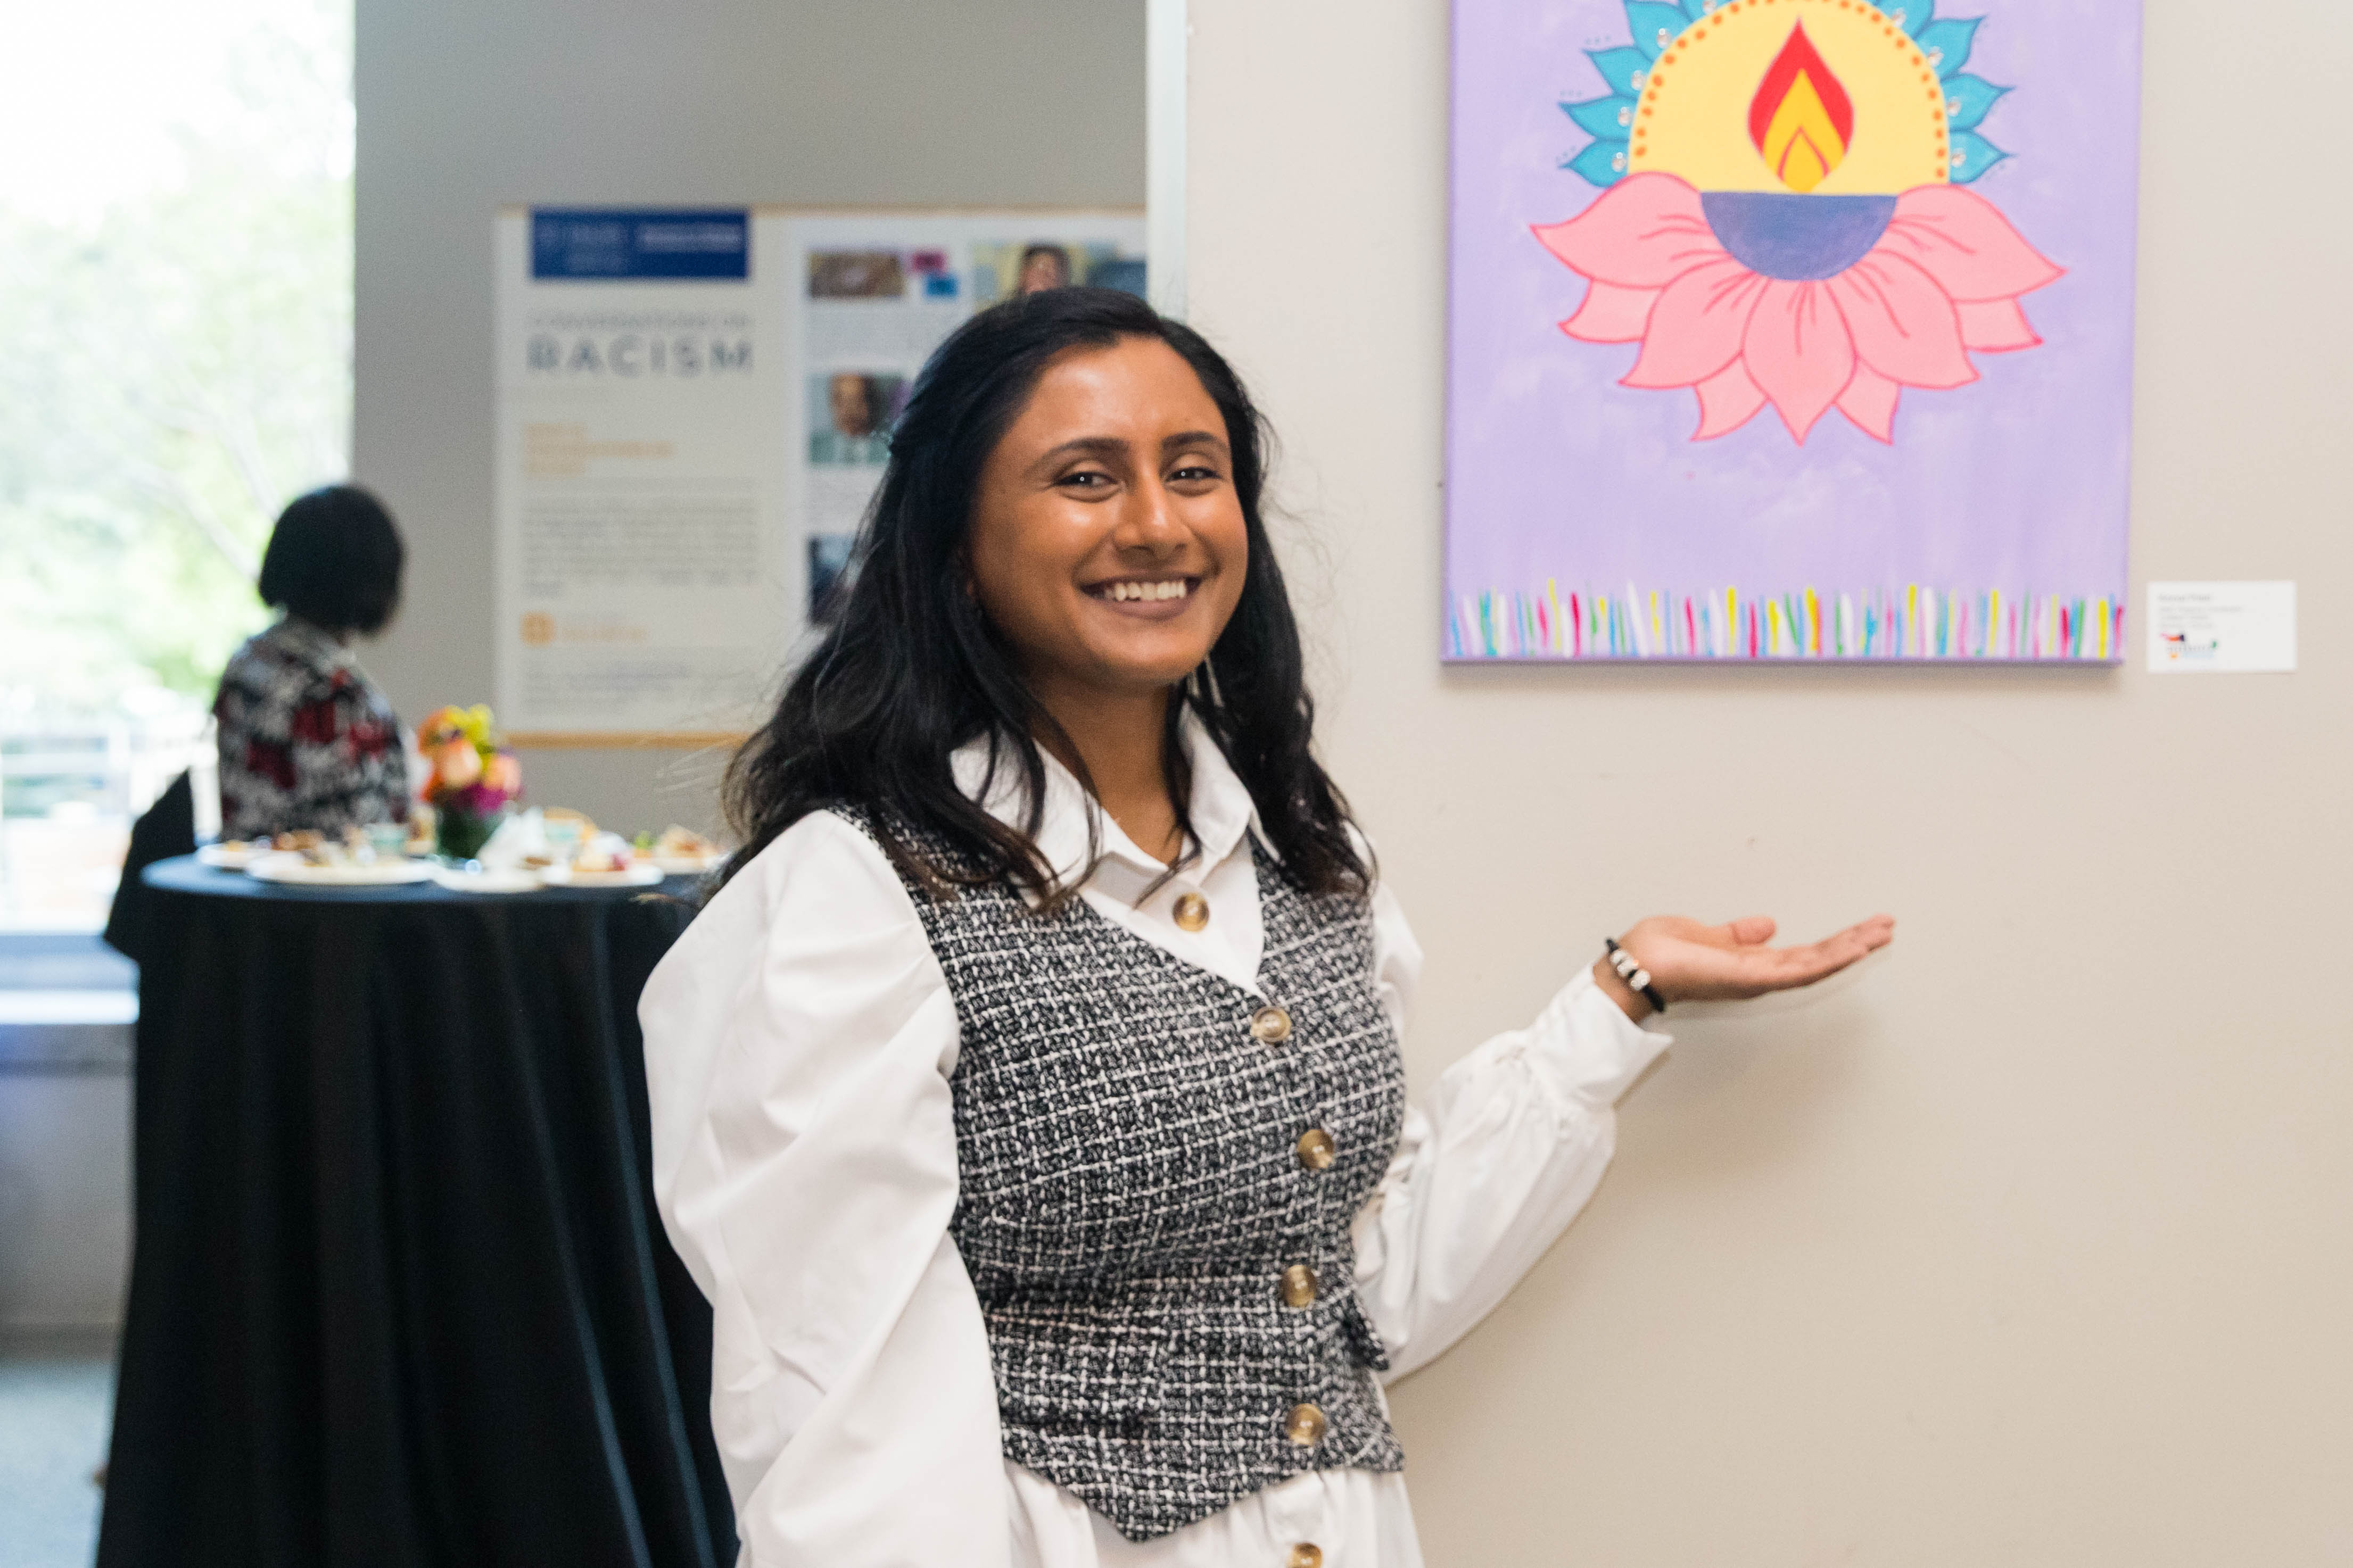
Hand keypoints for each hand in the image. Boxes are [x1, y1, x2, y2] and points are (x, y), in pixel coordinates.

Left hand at [1592, 913, 1894, 1021]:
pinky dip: (1828, 959)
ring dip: (1851, 948)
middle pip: (1818, 959)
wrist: (1635, 966)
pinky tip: (1852, 947)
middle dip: (1854, 943)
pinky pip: (1799, 969)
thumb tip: (1765, 925)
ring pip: (1817, 964)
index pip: (1802, 953)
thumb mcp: (1707, 936)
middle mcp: (1759, 975)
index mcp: (1749, 964)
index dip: (1834, 943)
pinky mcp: (1752, 977)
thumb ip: (1738, 935)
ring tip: (1882, 932)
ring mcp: (1758, 979)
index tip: (1862, 929)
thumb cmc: (1659, 953)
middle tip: (1887, 926)